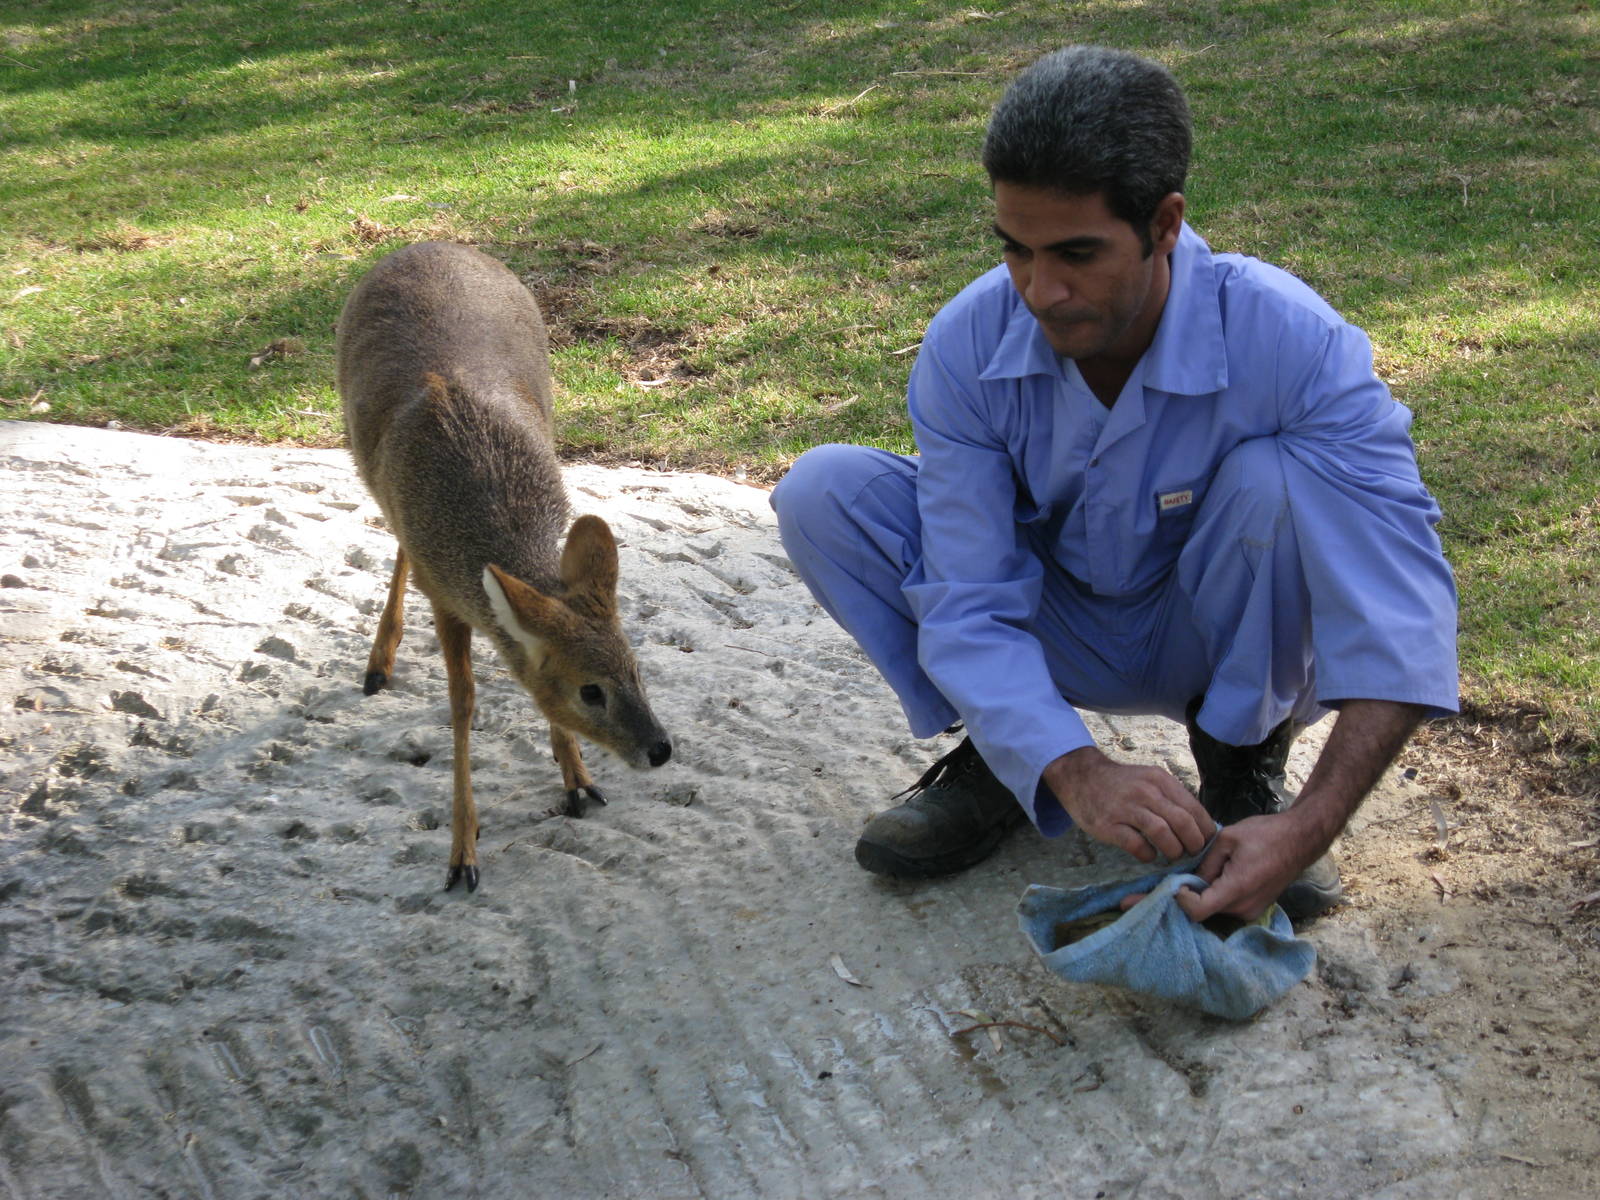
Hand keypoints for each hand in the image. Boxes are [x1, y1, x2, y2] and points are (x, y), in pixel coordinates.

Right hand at [1042, 746, 1211, 862]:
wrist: (1082, 777)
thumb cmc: (1122, 784)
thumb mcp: (1149, 779)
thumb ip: (1171, 797)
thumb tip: (1200, 825)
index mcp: (1160, 780)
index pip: (1194, 809)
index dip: (1205, 830)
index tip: (1207, 843)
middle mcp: (1145, 791)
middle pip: (1182, 822)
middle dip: (1194, 844)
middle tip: (1193, 853)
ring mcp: (1126, 808)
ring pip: (1162, 833)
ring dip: (1173, 850)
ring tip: (1173, 855)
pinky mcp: (1108, 825)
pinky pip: (1137, 845)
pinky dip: (1148, 855)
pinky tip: (1148, 855)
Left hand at [1170, 811, 1321, 921]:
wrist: (1300, 840)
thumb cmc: (1265, 834)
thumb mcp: (1227, 839)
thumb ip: (1205, 862)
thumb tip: (1189, 879)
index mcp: (1236, 888)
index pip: (1197, 911)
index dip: (1180, 899)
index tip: (1175, 881)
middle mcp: (1244, 907)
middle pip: (1204, 910)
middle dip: (1191, 894)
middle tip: (1188, 871)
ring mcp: (1251, 912)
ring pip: (1215, 908)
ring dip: (1206, 893)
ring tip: (1210, 868)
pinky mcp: (1255, 909)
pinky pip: (1228, 906)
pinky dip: (1218, 895)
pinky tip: (1222, 874)